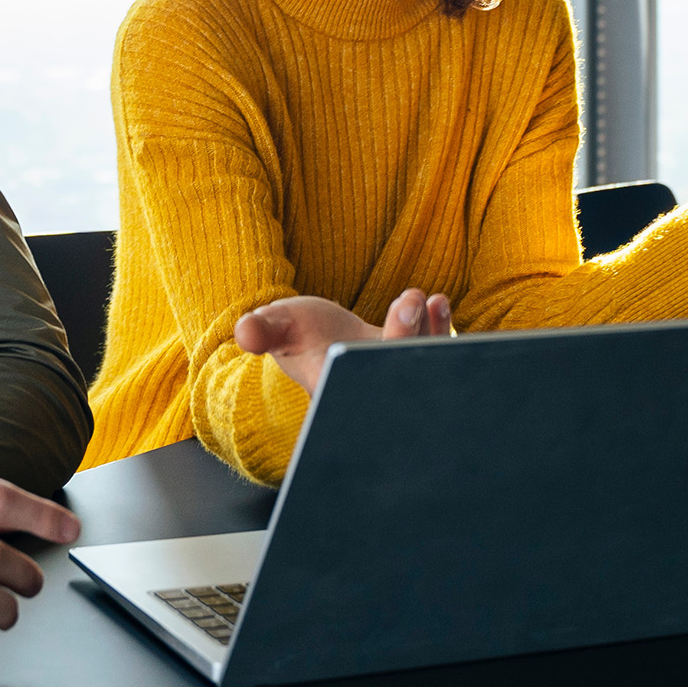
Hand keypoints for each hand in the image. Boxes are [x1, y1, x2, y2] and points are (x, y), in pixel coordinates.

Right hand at [234, 289, 449, 397]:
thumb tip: (245, 333)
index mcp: (334, 388)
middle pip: (398, 376)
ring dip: (430, 332)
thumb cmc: (298, 333)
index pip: (357, 388)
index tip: (367, 339)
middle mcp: (370, 389)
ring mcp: (397, 377)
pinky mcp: (417, 363)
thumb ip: (260, 330)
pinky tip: (437, 303)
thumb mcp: (275, 326)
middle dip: (408, 338)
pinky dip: (442, 330)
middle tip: (408, 299)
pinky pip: (440, 355)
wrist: (325, 338)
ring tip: (422, 297)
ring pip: (424, 366)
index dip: (371, 368)